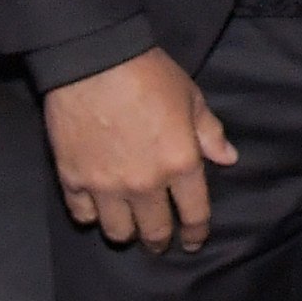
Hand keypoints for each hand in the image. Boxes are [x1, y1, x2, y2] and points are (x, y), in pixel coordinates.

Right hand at [43, 48, 236, 255]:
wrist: (94, 58)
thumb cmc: (149, 73)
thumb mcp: (191, 97)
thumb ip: (209, 133)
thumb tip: (228, 158)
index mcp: (180, 164)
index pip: (194, 214)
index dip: (196, 233)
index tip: (194, 240)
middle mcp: (145, 184)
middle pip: (155, 231)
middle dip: (160, 241)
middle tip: (159, 241)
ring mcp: (106, 186)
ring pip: (118, 232)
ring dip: (127, 232)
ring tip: (128, 226)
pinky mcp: (73, 179)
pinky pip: (83, 215)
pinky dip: (91, 215)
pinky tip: (96, 208)